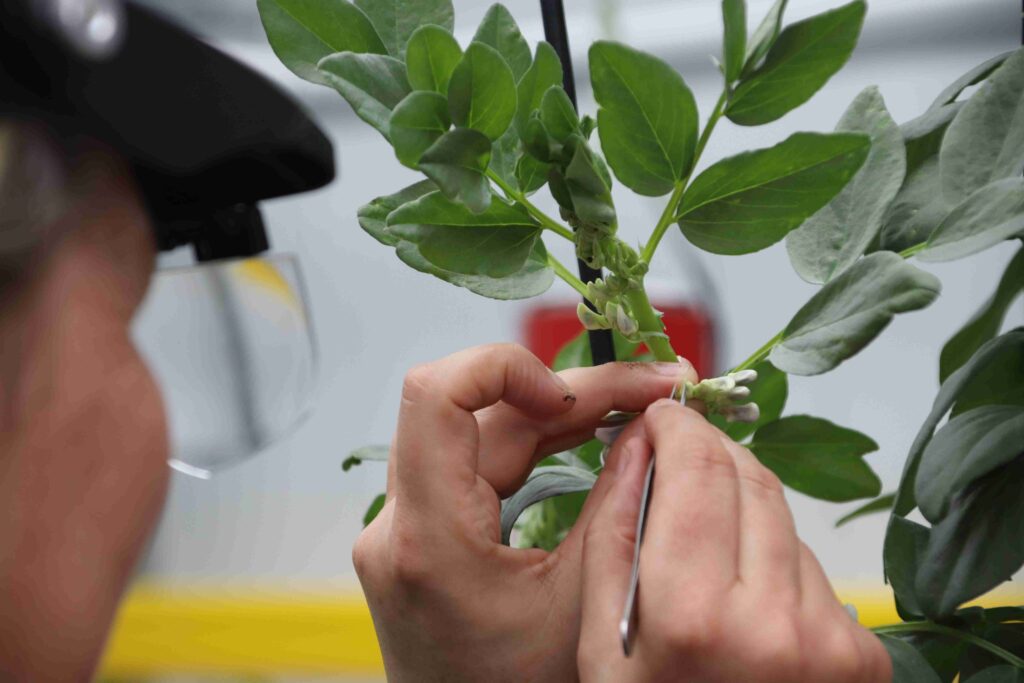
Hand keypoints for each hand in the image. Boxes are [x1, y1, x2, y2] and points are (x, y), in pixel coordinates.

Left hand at [352, 344, 695, 681]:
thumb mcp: (581, 610)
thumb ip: (614, 513)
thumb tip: (649, 431)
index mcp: (430, 542)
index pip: (436, 397)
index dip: (506, 369)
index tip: (576, 396)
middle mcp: (402, 525)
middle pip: (479, 411)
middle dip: (573, 391)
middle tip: (657, 389)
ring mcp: (409, 527)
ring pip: (484, 431)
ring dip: (562, 411)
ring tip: (641, 406)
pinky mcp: (427, 531)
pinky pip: (481, 462)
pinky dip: (539, 441)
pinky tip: (594, 433)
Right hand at [577, 399, 891, 682]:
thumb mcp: (600, 643)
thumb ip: (613, 532)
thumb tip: (638, 444)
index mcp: (693, 615)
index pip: (698, 471)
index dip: (677, 427)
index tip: (661, 415)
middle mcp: (775, 621)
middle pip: (748, 480)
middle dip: (708, 453)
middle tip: (677, 451)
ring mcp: (829, 638)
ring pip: (781, 518)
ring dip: (740, 505)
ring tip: (704, 540)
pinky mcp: (862, 652)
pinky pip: (810, 567)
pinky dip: (773, 557)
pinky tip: (744, 593)